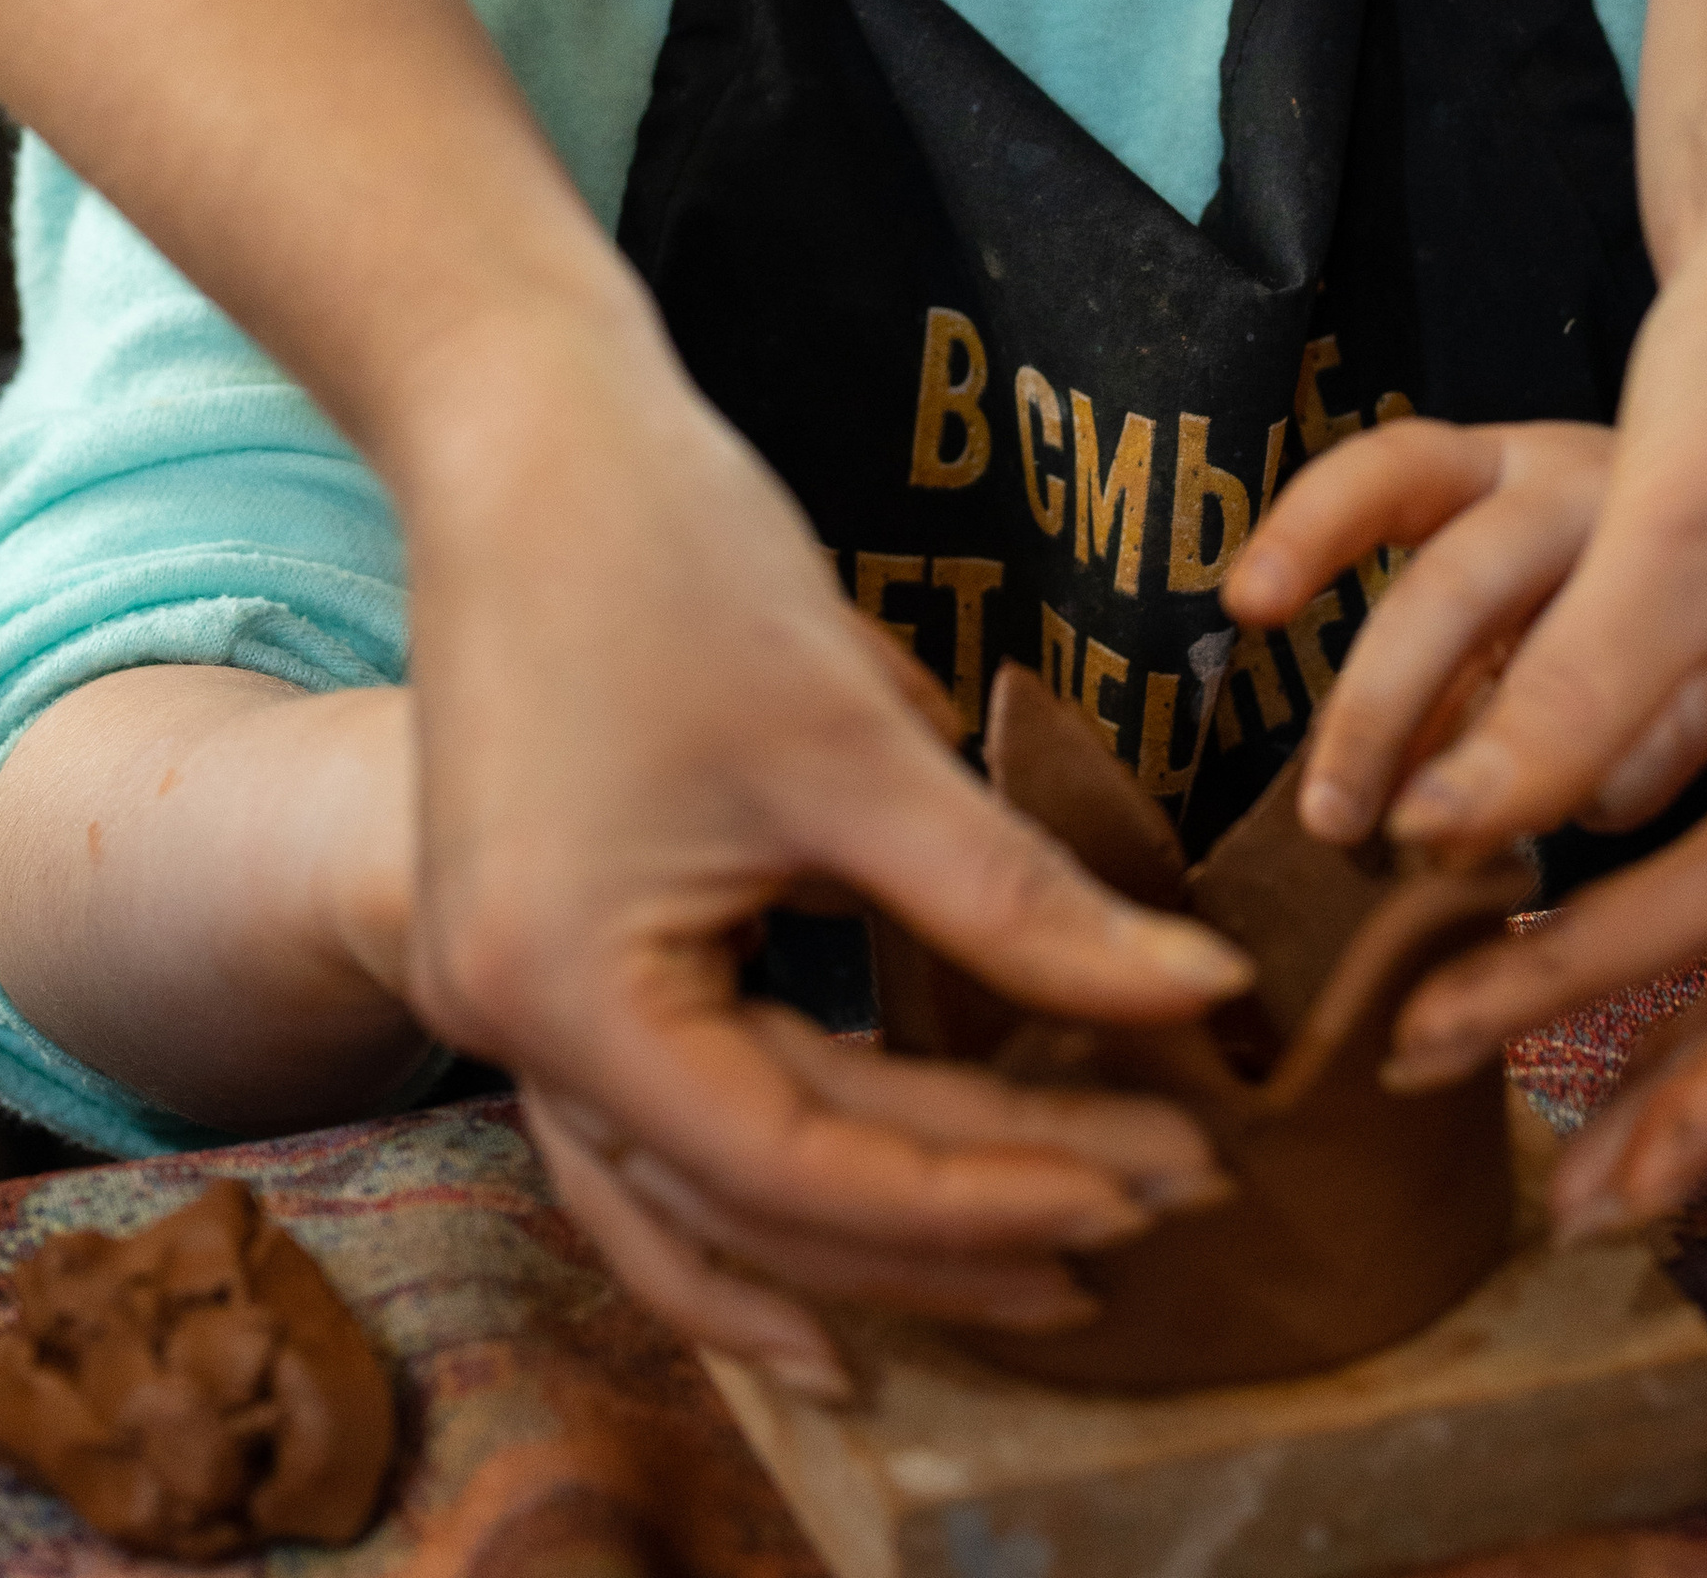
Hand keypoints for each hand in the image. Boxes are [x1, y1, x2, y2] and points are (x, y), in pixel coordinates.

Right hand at [0, 0, 1244, 1395]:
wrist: (518, 424)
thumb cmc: (668, 558)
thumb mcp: (856, 749)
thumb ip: (1016, 902)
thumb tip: (1198, 1002)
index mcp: (568, 999)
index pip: (811, 1164)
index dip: (998, 1184)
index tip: (1164, 1167)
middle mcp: (511, 1031)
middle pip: (759, 1195)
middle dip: (962, 1220)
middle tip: (1153, 1213)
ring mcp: (508, 997)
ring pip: (694, 1194)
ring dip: (862, 1242)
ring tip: (1031, 1281)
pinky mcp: (539, 946)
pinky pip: (653, 1129)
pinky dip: (762, 1187)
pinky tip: (853, 1245)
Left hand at [1231, 185, 1706, 1237]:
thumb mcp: (1686, 532)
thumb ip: (1577, 694)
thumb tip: (1444, 842)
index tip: (1612, 1194)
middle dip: (1571, 982)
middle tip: (1424, 1062)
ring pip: (1648, 816)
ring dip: (1529, 878)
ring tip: (1408, 956)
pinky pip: (1612, 712)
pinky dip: (1513, 734)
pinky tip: (1422, 779)